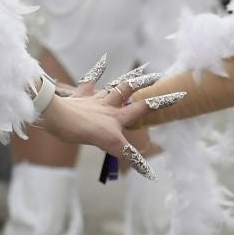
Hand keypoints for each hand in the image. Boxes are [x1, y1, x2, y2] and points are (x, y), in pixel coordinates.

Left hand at [35, 65, 156, 177]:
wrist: (54, 113)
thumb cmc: (80, 128)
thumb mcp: (108, 144)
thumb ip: (129, 154)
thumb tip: (150, 173)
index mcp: (117, 116)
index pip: (144, 107)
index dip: (162, 102)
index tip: (179, 94)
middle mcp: (108, 105)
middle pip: (129, 90)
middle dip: (145, 83)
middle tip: (157, 76)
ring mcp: (94, 99)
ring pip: (113, 86)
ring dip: (125, 80)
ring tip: (138, 71)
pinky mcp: (79, 96)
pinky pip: (89, 82)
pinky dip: (96, 72)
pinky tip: (103, 61)